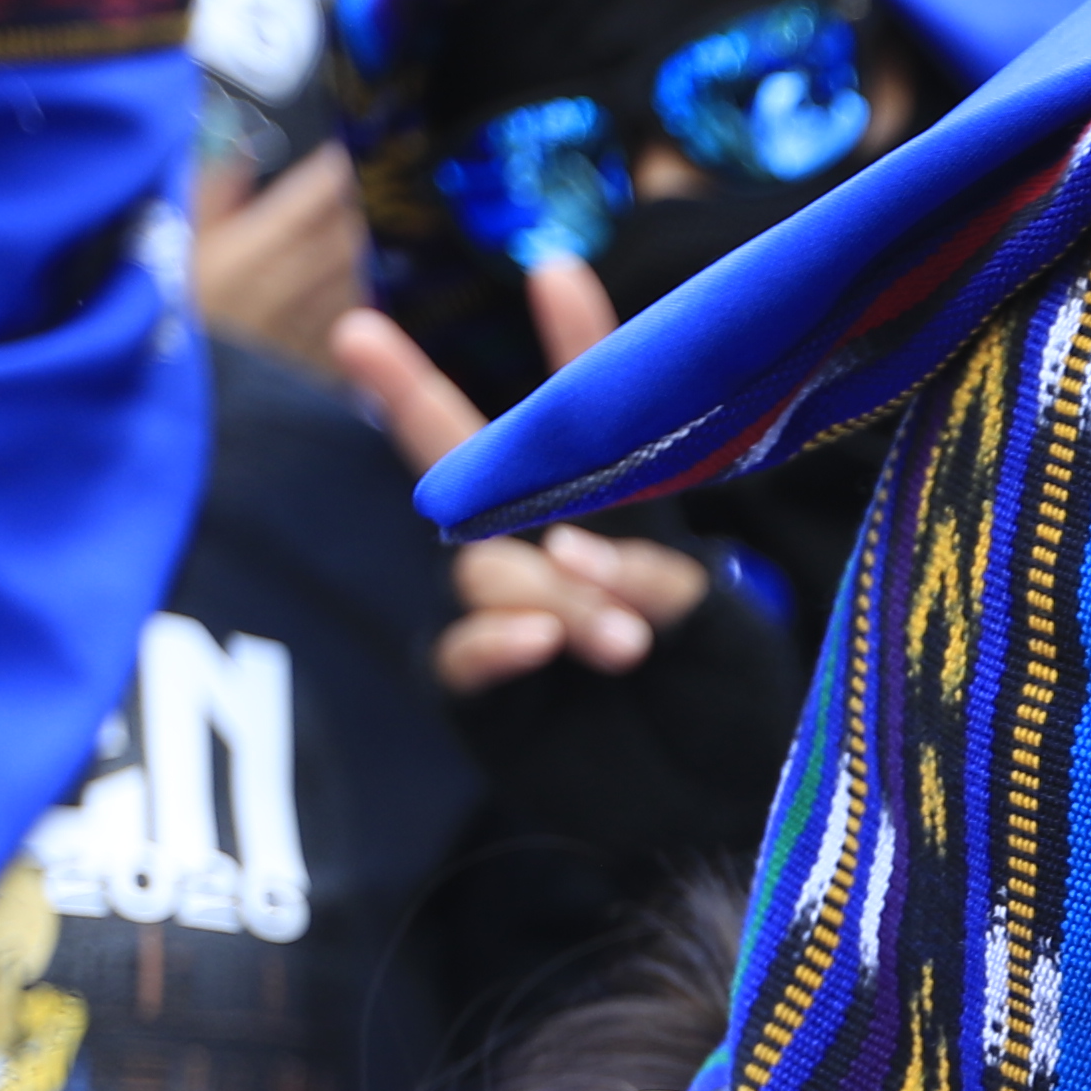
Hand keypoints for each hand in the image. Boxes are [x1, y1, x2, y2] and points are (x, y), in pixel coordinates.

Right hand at [185, 142, 365, 368]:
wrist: (179, 409)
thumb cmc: (168, 327)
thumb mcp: (173, 252)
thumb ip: (209, 193)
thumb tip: (235, 146)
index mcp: (251, 255)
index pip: (316, 195)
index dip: (327, 171)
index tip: (330, 159)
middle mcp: (291, 290)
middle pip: (344, 232)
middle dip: (340, 208)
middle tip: (327, 199)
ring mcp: (313, 331)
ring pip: (353, 273)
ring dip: (344, 252)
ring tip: (322, 246)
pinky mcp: (324, 366)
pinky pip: (349, 317)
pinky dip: (342, 297)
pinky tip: (322, 296)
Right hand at [326, 260, 713, 691]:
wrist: (719, 819)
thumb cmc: (732, 709)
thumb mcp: (721, 622)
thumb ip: (652, 570)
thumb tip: (567, 552)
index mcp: (614, 522)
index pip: (588, 428)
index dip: (575, 349)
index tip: (554, 270)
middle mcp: (547, 556)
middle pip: (470, 466)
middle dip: (412, 397)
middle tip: (358, 334)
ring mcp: (504, 621)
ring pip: (489, 568)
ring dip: (553, 594)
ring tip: (624, 642)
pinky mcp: (479, 693)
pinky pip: (462, 648)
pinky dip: (499, 640)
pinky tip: (540, 646)